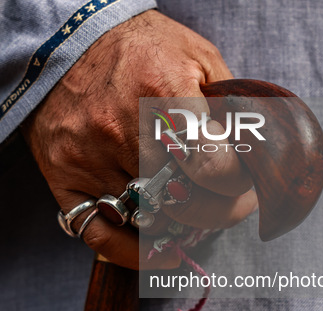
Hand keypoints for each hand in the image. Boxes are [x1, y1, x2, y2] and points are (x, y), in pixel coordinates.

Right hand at [22, 10, 256, 269]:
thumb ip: (230, 101)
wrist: (67, 45)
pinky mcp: (64, 177)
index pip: (212, 165)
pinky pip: (96, 231)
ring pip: (147, 219)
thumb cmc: (139, 49)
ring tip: (194, 212)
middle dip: (218, 211)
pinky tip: (159, 253)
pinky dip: (131, 252)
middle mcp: (121, 130)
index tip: (245, 186)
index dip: (238, 185)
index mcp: (162, 93)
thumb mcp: (198, 56)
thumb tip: (258, 148)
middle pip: (183, 200)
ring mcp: (89, 159)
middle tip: (227, 204)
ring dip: (181, 225)